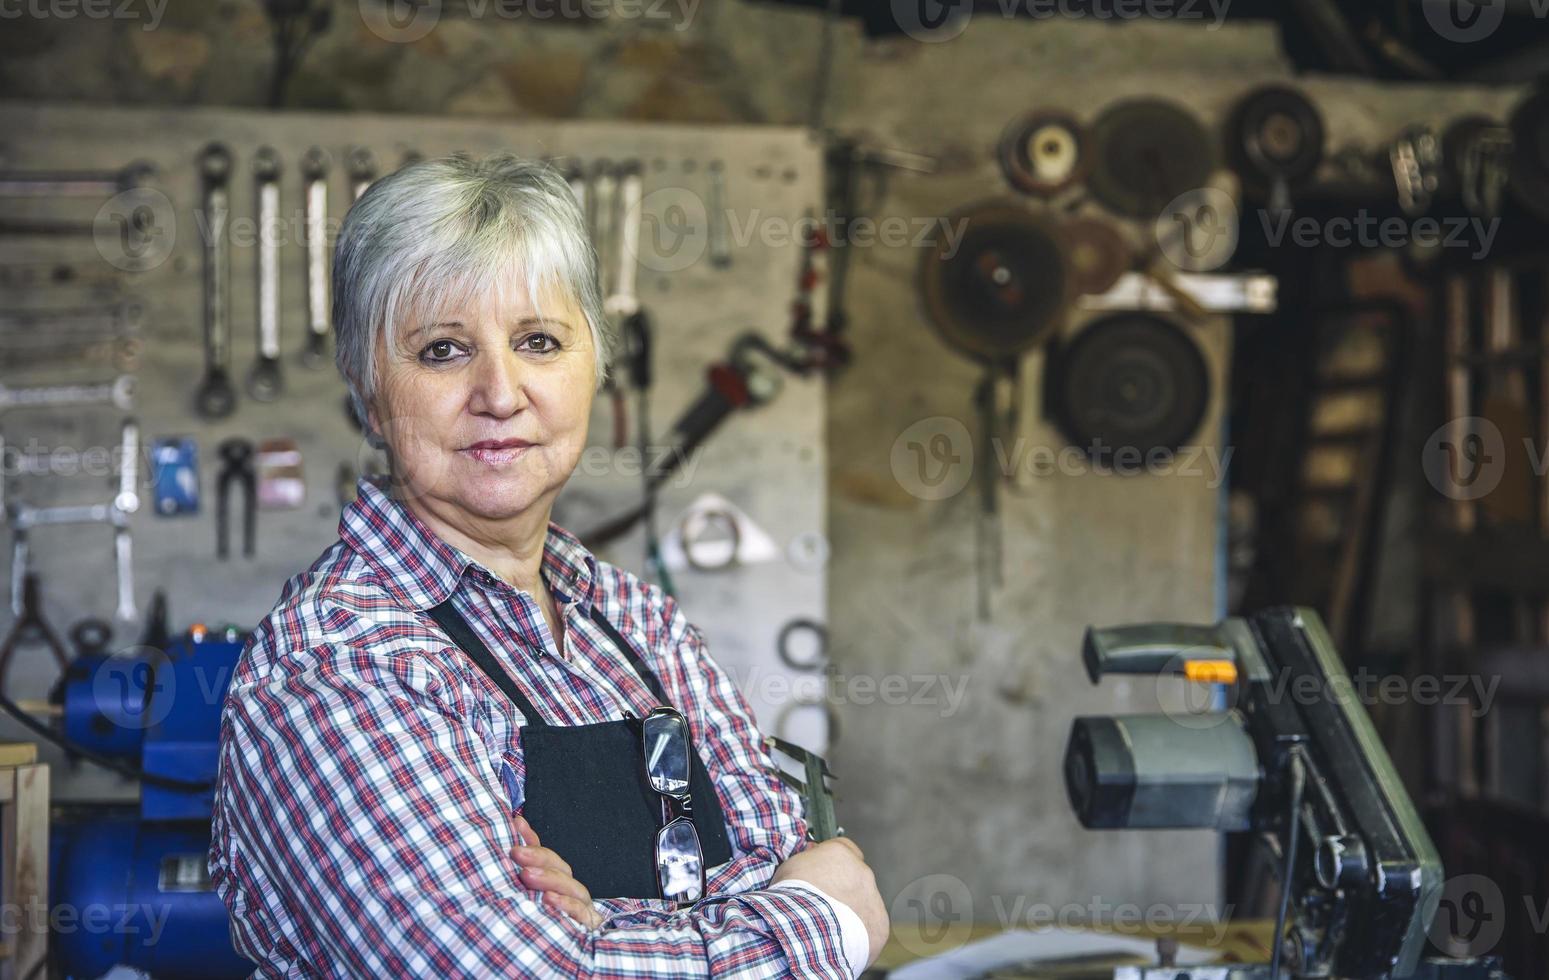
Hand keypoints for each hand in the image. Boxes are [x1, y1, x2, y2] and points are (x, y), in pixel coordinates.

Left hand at [511, 812, 603, 929]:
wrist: (571, 957)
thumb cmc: (549, 922)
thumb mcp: (533, 893)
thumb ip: (526, 864)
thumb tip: (515, 826)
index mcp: (558, 883)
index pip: (547, 857)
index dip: (532, 839)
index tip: (516, 824)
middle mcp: (572, 892)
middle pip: (560, 869)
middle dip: (538, 857)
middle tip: (516, 852)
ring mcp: (582, 908)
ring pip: (571, 887)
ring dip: (549, 879)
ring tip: (527, 874)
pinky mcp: (587, 926)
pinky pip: (579, 913)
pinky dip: (565, 905)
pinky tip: (548, 900)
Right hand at [772, 837, 889, 966]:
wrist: (804, 931)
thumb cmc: (792, 898)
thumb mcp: (789, 868)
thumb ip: (807, 861)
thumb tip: (811, 857)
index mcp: (840, 854)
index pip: (843, 848)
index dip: (833, 862)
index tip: (823, 871)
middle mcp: (862, 872)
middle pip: (856, 877)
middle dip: (843, 889)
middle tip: (823, 904)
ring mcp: (874, 899)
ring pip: (865, 904)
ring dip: (852, 912)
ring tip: (829, 928)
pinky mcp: (879, 926)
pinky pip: (871, 929)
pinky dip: (860, 935)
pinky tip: (841, 941)